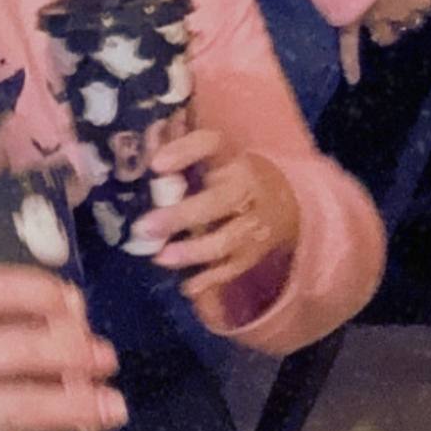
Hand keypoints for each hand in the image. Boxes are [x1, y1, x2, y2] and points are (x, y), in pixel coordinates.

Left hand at [132, 128, 298, 319]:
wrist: (287, 198)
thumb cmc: (234, 169)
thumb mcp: (213, 150)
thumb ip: (180, 147)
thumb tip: (147, 155)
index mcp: (232, 156)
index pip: (209, 144)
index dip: (183, 152)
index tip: (156, 165)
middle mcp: (246, 189)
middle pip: (216, 201)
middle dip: (180, 215)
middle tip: (143, 227)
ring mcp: (253, 224)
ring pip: (226, 239)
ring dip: (192, 251)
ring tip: (160, 257)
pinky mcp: (254, 252)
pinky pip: (234, 267)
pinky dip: (212, 278)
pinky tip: (187, 286)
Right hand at [337, 0, 430, 84]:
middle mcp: (403, 13)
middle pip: (412, 21)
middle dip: (410, 13)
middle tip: (403, 2)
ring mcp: (377, 20)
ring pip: (387, 35)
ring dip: (390, 31)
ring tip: (387, 27)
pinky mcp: (353, 21)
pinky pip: (350, 46)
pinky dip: (351, 63)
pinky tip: (353, 79)